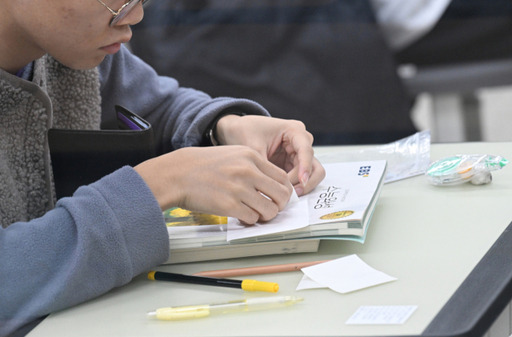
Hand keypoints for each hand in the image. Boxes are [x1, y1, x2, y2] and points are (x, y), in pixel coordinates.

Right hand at [134, 146, 292, 223]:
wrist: (177, 173)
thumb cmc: (202, 165)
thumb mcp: (232, 154)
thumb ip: (253, 165)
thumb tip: (271, 183)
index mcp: (251, 156)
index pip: (282, 177)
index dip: (283, 190)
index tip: (278, 197)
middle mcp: (248, 171)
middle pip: (281, 194)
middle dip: (279, 205)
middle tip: (270, 208)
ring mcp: (239, 188)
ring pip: (270, 209)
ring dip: (265, 215)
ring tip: (255, 214)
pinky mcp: (229, 205)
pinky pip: (252, 218)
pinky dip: (250, 220)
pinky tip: (242, 216)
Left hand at [215, 115, 324, 195]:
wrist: (236, 130)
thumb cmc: (245, 131)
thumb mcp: (253, 147)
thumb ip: (264, 166)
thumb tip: (270, 187)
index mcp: (294, 130)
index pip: (306, 150)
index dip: (305, 167)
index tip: (301, 181)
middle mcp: (300, 142)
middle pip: (314, 166)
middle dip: (305, 181)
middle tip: (291, 193)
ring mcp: (297, 155)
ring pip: (310, 175)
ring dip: (300, 186)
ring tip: (285, 195)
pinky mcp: (291, 165)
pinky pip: (299, 179)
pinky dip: (293, 187)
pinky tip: (280, 193)